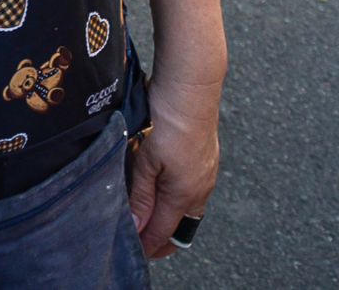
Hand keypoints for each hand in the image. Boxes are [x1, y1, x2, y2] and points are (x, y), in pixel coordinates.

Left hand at [127, 79, 218, 258]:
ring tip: (147, 218)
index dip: (147, 245)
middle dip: (161, 238)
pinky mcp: (206, 159)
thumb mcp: (146, 160)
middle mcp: (200, 188)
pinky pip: (192, 189)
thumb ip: (141, 196)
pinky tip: (162, 189)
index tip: (132, 250)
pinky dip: (176, 198)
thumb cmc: (169, 120)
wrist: (191, 88)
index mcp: (184, 194)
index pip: (164, 232)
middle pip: (180, 226)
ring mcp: (206, 173)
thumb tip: (137, 227)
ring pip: (187, 208)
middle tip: (141, 242)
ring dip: (168, 217)